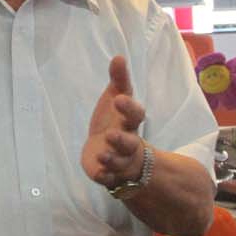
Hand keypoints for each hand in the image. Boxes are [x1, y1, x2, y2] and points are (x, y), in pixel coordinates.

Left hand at [80, 55, 145, 188]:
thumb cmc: (114, 119)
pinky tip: (99, 173)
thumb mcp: (115, 98)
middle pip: (130, 143)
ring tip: (103, 154)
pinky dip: (105, 176)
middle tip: (111, 134)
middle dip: (122, 140)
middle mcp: (128, 142)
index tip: (119, 99)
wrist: (108, 148)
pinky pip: (109, 179)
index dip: (129, 108)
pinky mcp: (107, 174)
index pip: (135, 115)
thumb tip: (118, 56)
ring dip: (112, 159)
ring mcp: (118, 160)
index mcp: (129, 122)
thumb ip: (118, 80)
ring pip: (119, 162)